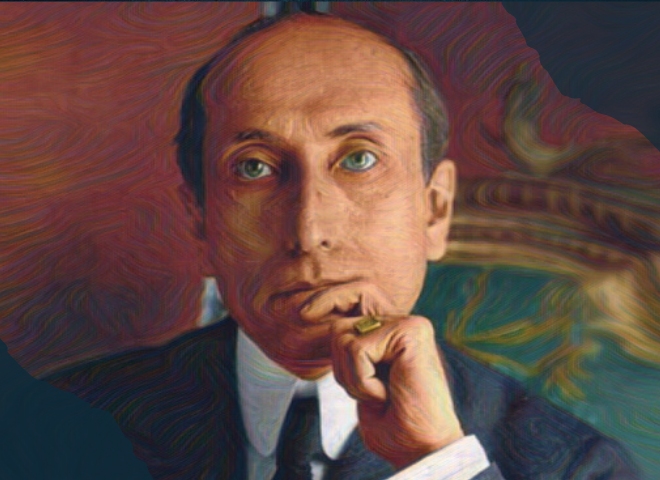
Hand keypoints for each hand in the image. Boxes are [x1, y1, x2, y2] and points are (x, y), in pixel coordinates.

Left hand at [301, 284, 464, 468]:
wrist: (422, 449)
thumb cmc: (396, 426)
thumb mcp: (361, 383)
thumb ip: (351, 353)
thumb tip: (330, 328)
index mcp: (393, 335)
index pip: (348, 311)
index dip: (326, 305)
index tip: (303, 312)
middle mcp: (403, 324)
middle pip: (338, 327)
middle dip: (341, 369)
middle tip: (371, 394)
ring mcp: (409, 324)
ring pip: (343, 337)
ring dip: (353, 378)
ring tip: (382, 394)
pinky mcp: (410, 331)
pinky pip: (356, 349)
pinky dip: (362, 381)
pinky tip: (387, 394)